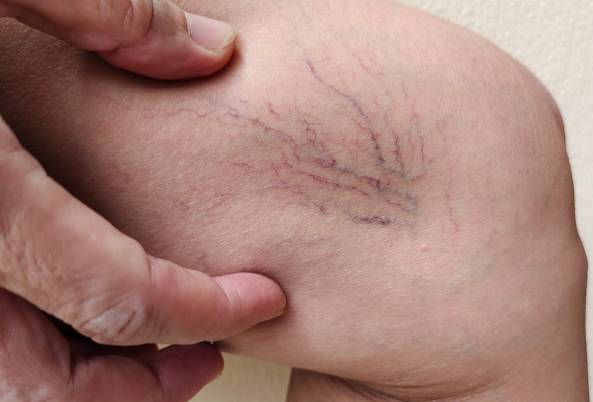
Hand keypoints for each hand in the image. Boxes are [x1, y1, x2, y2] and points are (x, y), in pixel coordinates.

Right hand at [0, 1, 284, 400]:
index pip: (113, 298)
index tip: (261, 302)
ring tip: (152, 348)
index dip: (200, 311)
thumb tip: (211, 52)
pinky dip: (32, 347)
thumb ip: (99, 14)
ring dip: (84, 384)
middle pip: (44, 388)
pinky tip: (68, 310)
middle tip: (206, 357)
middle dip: (138, 387)